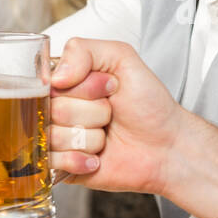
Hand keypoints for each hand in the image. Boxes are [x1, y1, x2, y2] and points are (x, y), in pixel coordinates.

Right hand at [48, 37, 186, 195]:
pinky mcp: (61, 167)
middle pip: (53, 109)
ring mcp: (57, 139)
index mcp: (66, 81)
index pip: (50, 80)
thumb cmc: (148, 104)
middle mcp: (57, 108)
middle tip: (112, 112)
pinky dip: (82, 158)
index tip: (110, 87)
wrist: (168, 145)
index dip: (84, 87)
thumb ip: (84, 50)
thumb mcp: (122, 58)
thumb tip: (55, 76)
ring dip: (91, 137)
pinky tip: (98, 157)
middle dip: (93, 111)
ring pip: (54, 136)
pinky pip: (54, 161)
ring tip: (107, 134)